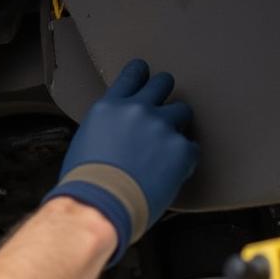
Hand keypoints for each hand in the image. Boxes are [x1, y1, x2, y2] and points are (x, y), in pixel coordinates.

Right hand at [43, 59, 198, 263]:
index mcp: (110, 107)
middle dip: (164, 94)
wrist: (99, 204)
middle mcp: (136, 110)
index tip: (146, 76)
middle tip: (162, 110)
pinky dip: (184, 159)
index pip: (133, 74)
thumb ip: (108, 126)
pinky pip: (192, 147)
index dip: (142, 74)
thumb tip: (118, 130)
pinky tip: (169, 172)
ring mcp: (161, 127)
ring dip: (176, 125)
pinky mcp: (181, 149)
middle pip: (163, 83)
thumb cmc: (87, 181)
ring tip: (166, 147)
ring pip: (182, 111)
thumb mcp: (87, 141)